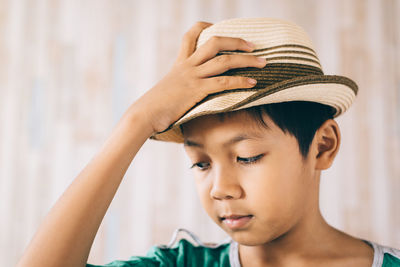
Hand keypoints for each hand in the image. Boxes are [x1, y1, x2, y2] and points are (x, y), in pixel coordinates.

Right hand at [134, 21, 266, 133]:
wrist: (144, 114)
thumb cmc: (154, 106)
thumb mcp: (167, 90)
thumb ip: (178, 86)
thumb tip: (186, 95)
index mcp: (180, 63)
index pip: (191, 35)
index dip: (206, 26)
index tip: (219, 27)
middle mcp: (187, 65)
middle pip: (214, 42)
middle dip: (236, 41)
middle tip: (253, 45)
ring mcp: (192, 77)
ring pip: (223, 60)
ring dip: (246, 60)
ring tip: (263, 62)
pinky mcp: (196, 91)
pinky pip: (223, 82)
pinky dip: (240, 81)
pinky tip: (253, 83)